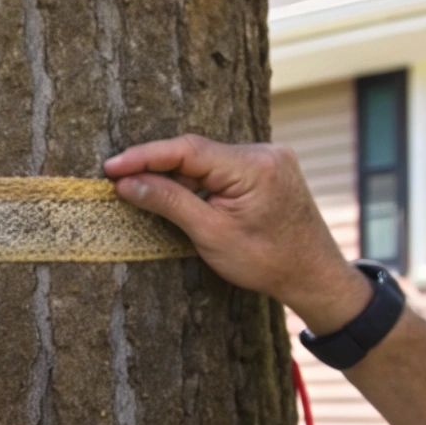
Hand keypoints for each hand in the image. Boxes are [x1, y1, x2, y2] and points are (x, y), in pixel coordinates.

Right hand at [105, 135, 370, 332]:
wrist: (314, 274)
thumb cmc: (267, 262)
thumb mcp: (211, 235)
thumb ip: (169, 202)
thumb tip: (128, 183)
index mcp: (253, 166)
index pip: (187, 150)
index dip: (144, 156)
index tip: (111, 167)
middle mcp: (264, 152)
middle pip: (196, 151)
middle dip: (156, 164)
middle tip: (117, 178)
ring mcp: (269, 157)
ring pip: (207, 158)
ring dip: (176, 173)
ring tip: (141, 188)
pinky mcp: (268, 167)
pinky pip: (222, 166)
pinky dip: (197, 178)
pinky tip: (178, 193)